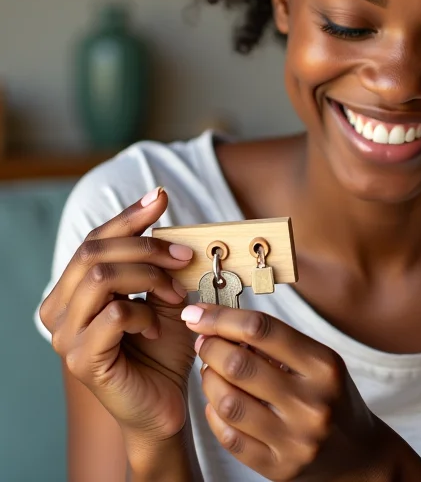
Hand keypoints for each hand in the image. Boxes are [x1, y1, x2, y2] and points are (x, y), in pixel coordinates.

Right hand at [39, 187, 197, 442]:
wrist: (165, 400)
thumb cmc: (163, 346)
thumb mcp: (162, 292)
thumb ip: (155, 258)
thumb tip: (160, 203)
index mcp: (71, 290)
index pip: (94, 240)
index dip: (128, 216)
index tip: (160, 197)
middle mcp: (58, 311)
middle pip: (94, 253)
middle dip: (146, 247)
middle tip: (184, 257)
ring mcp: (65, 338)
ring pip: (100, 278)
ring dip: (148, 277)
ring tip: (175, 294)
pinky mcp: (82, 361)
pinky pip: (112, 315)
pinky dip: (143, 313)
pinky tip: (157, 326)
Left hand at [181, 304, 389, 481]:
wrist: (359, 455)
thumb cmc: (331, 397)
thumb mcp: (319, 362)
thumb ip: (278, 344)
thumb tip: (224, 324)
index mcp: (324, 366)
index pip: (262, 329)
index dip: (222, 318)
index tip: (198, 313)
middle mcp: (312, 402)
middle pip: (240, 364)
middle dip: (210, 346)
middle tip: (203, 341)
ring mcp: (296, 440)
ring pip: (228, 402)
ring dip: (208, 380)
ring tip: (210, 370)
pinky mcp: (280, 468)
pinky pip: (230, 437)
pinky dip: (213, 416)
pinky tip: (216, 403)